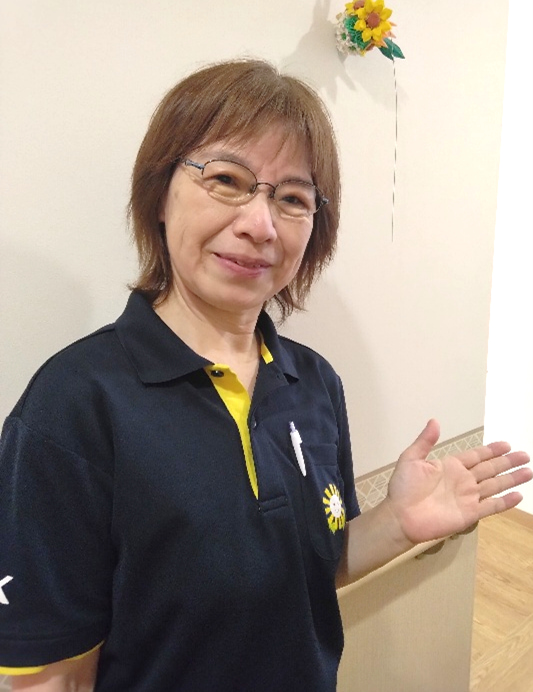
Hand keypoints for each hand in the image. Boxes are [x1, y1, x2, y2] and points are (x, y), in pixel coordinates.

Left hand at [386, 419, 531, 544]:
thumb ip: (425, 441)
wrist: (401, 516)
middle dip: (507, 462)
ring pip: (495, 485)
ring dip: (511, 479)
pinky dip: (505, 502)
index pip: (476, 456)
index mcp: (451, 466)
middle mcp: (463, 480)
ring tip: (528, 472)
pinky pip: (491, 506)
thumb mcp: (411, 459)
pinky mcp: (470, 514)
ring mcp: (468, 497)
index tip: (506, 445)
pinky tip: (518, 496)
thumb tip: (434, 421)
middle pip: (490, 469)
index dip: (491, 451)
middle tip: (525, 455)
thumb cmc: (404, 488)